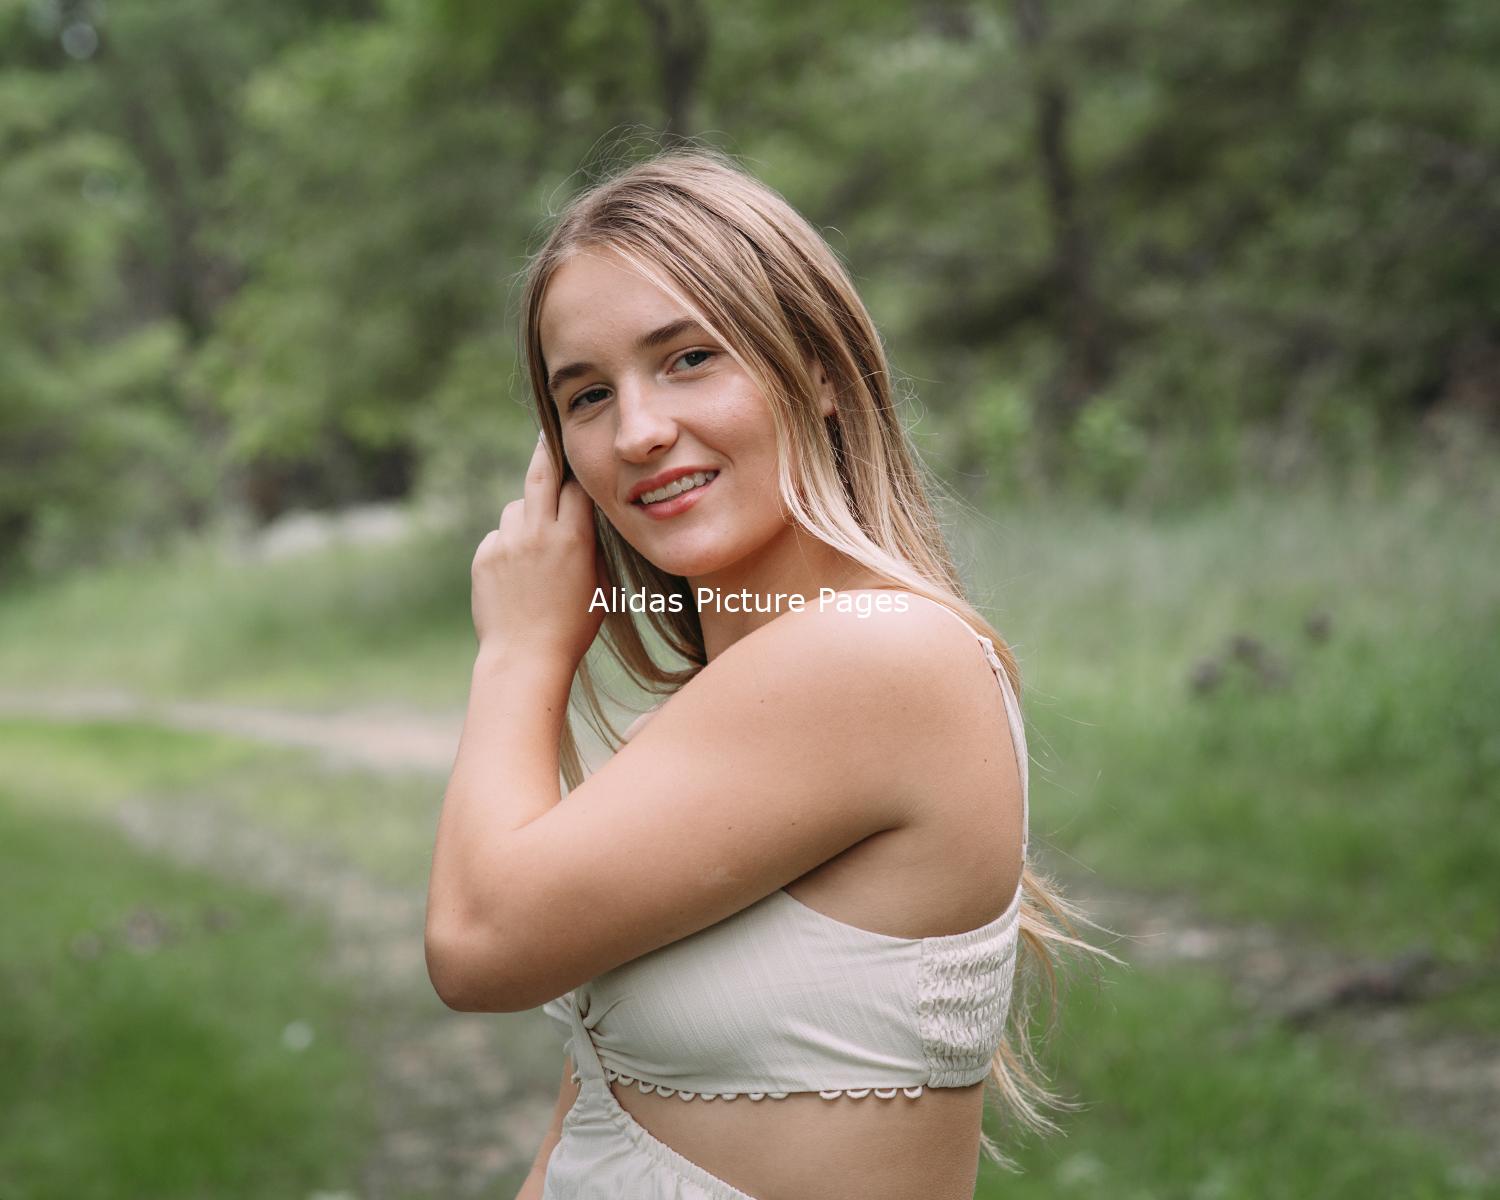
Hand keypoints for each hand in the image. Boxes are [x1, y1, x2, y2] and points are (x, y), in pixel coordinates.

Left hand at [471, 432, 606, 667]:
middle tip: (547, 434)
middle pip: (540, 474)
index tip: (578, 457)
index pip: (577, 486)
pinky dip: (508, 544)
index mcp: (573, 540)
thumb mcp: (600, 586)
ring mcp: (507, 544)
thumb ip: (593, 547)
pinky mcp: (484, 556)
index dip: (579, 472)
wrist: (524, 657)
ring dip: (526, 514)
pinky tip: (516, 572)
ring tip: (534, 546)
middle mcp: (537, 534)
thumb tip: (588, 518)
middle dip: (545, 450)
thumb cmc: (573, 627)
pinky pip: (498, 536)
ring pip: (516, 507)